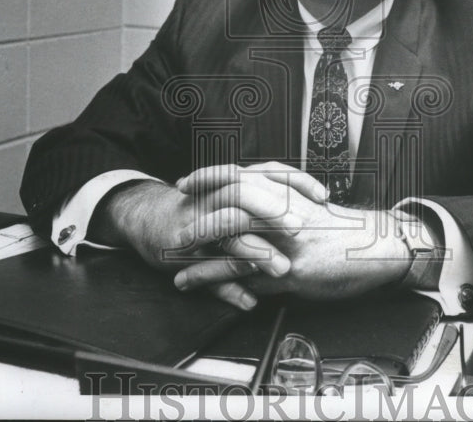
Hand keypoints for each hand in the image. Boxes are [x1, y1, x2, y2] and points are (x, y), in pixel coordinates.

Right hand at [88, 166, 328, 308]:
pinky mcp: (183, 252)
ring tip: (282, 269)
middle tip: (301, 227)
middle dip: (274, 210)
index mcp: (234, 182)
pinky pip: (208, 270)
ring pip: (229, 232)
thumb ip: (267, 197)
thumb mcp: (235, 198)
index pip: (268, 172)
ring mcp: (199, 223)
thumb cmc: (201, 208)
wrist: (149, 219)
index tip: (323, 195)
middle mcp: (216, 197)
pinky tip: (249, 301)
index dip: (296, 181)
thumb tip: (313, 206)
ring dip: (256, 251)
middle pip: (246, 194)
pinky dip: (228, 287)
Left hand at [172, 165, 410, 299]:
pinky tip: (213, 295)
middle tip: (174, 225)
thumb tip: (249, 186)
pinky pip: (252, 281)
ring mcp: (287, 245)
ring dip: (203, 260)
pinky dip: (226, 288)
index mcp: (286, 194)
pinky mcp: (294, 273)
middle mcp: (284, 215)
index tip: (187, 182)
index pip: (239, 176)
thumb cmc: (340, 225)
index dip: (209, 177)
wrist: (376, 246)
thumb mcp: (308, 199)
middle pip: (231, 208)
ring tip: (177, 270)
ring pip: (236, 248)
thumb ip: (278, 192)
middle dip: (197, 217)